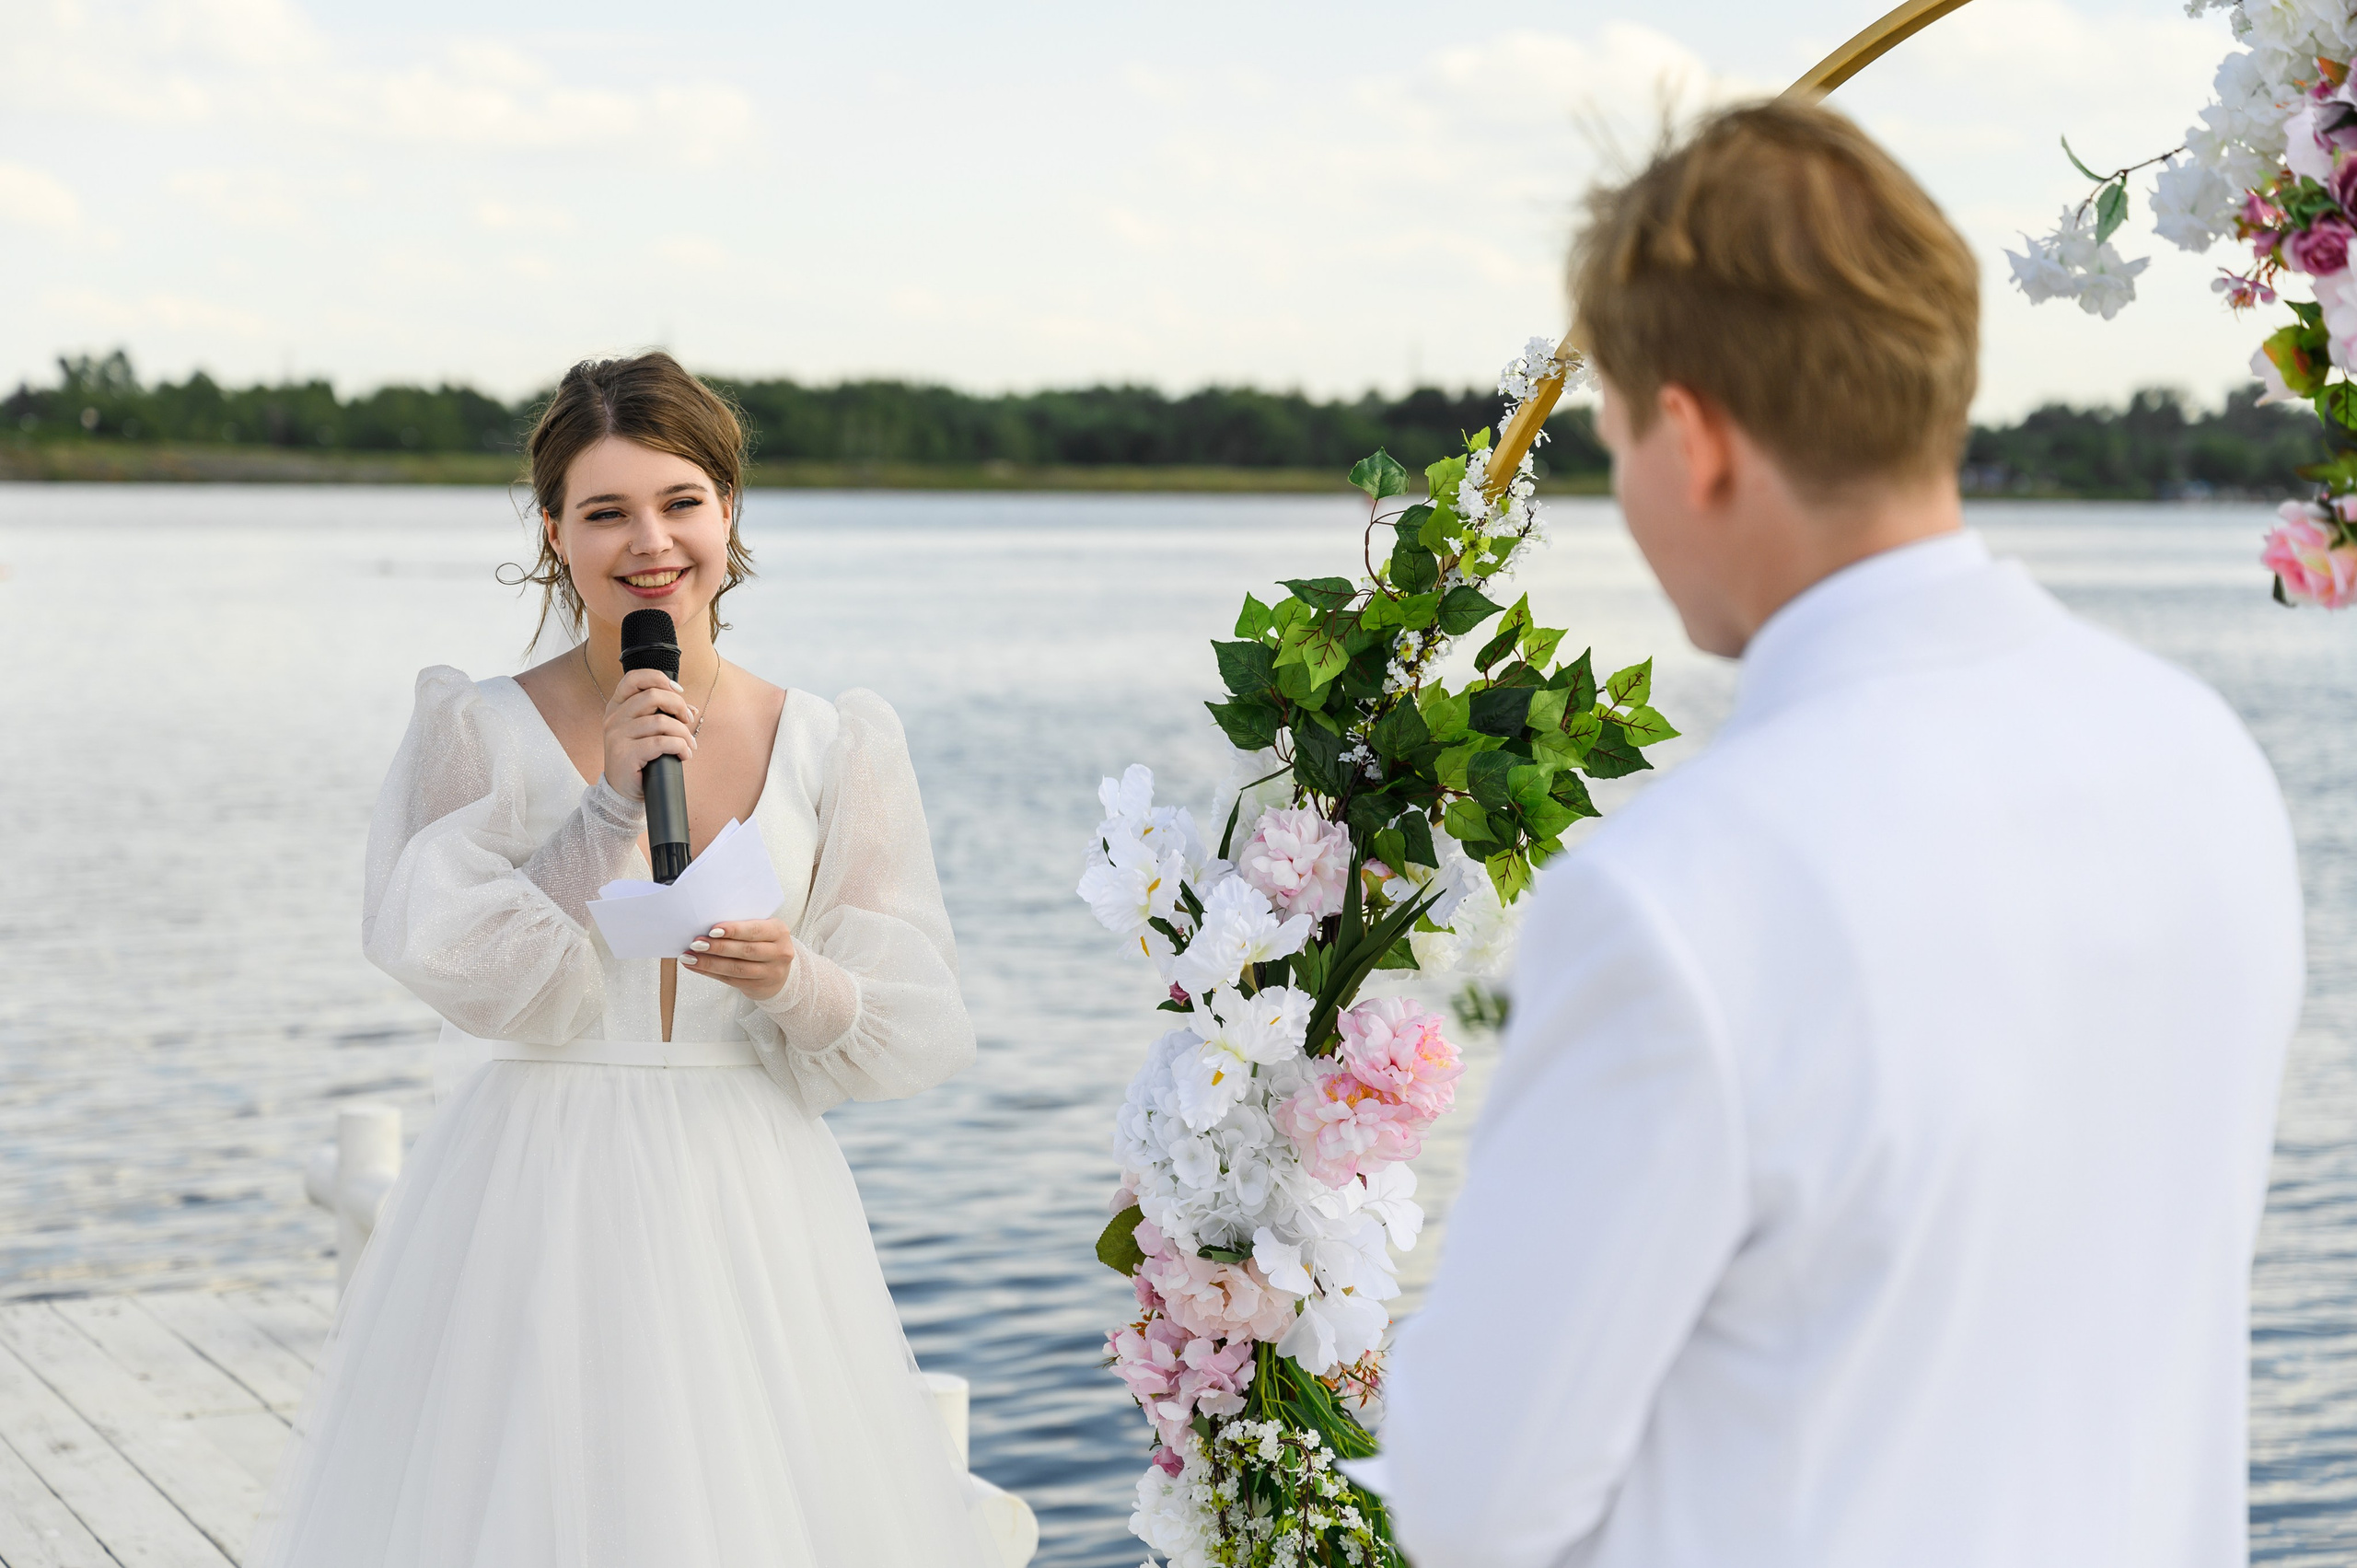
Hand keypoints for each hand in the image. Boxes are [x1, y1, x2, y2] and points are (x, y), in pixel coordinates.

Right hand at [602, 666, 698, 800]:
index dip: (658, 678)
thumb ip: (665, 716)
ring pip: (660, 722)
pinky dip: (679, 747)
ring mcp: (617, 735)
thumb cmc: (638, 759)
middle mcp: (614, 718)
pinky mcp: (625, 754)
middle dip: (678, 706)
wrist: (622, 791)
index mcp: (617, 706)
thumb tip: (692, 708)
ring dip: (683, 733)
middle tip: (688, 721)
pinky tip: (684, 755)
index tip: (679, 691)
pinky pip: (660, 743)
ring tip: (689, 745)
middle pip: (652, 696)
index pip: (634, 678)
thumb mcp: (648, 733)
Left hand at [680, 919, 794, 1000]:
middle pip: (745, 950)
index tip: (712, 930)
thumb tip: (707, 926)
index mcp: (779, 931)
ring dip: (709, 963)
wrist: (779, 971)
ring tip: (690, 957)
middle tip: (696, 943)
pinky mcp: (758, 987)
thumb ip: (743, 926)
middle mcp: (779, 952)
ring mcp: (771, 972)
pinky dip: (710, 973)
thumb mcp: (763, 930)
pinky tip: (696, 966)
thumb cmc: (764, 943)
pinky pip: (730, 980)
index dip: (733, 930)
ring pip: (736, 968)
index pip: (755, 930)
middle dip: (717, 947)